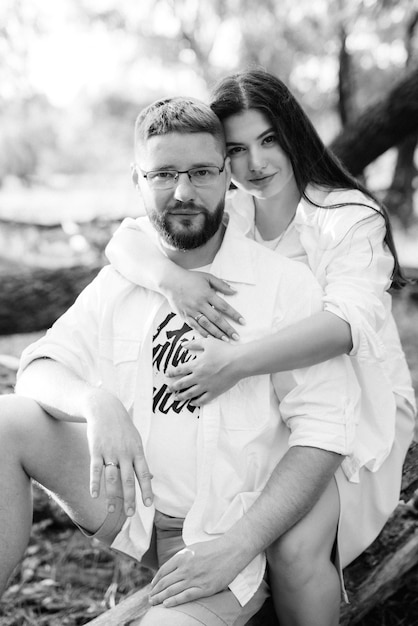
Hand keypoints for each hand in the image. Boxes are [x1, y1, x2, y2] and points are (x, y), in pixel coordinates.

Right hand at [85, 390, 152, 515]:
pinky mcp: (96, 450)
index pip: (144, 474)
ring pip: (112, 477)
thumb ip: (141, 460)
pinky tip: (94, 495)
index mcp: (137, 451)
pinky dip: (95, 482)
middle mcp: (125, 453)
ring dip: (112, 495)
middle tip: (130, 514)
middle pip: (128, 479)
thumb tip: (151, 478)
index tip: (149, 504)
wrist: (105, 408)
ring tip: (112, 511)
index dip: (146, 489)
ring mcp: (110, 452)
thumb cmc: (123, 427)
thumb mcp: (136, 440)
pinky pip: (96, 469)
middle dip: (130, 498)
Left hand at [149, 537, 243, 606]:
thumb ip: (181, 558)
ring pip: (173, 590)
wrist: (231, 550)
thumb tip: (170, 568)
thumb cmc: (213, 548)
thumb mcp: (193, 548)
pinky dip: (174, 601)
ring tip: (154, 603)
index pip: (164, 570)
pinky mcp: (205, 588)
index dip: (156, 580)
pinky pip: (186, 596)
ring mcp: (195, 578)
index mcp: (183, 556)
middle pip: (165, 582)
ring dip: (161, 598)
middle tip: (149, 598)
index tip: (152, 586)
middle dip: (155, 591)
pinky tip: (166, 604)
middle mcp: (186, 568)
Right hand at [163, 270, 244, 340]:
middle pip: (216, 318)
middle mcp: (199, 304)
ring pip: (206, 325)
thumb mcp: (207, 277)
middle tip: (236, 337)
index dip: (234, 314)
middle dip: (227, 328)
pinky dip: (203, 333)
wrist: (170, 281)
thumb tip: (235, 291)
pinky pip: (195, 327)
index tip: (243, 322)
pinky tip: (210, 339)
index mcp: (207, 294)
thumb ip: (221, 284)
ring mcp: (191, 311)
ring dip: (216, 333)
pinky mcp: (185, 316)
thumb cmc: (190, 278)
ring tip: (226, 340)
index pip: (224, 306)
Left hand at [166, 337, 242, 403]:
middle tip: (169, 389)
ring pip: (190, 394)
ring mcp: (206, 386)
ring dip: (181, 396)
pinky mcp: (214, 392)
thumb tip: (184, 345)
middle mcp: (198, 376)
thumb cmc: (224, 350)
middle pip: (182, 384)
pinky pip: (202, 400)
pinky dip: (196, 402)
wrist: (238, 362)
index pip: (179, 370)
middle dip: (173, 387)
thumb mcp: (208, 342)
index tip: (167, 375)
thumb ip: (195, 343)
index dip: (172, 372)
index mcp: (196, 364)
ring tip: (176, 398)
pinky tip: (192, 403)